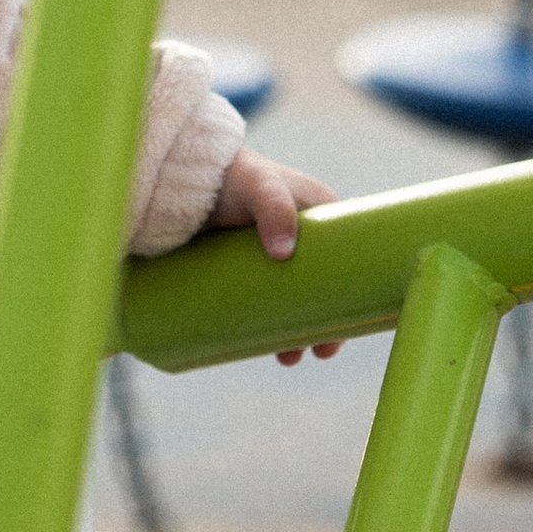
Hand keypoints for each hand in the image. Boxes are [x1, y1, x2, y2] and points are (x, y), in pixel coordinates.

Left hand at [206, 145, 344, 366]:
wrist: (182, 174)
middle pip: (323, 288)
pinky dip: (273, 323)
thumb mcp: (259, 185)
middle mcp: (301, 236)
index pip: (348, 261)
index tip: (345, 327)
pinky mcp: (246, 266)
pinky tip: (268, 346)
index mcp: (319, 215)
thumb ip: (273, 208)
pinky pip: (267, 299)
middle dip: (325, 323)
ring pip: (294, 299)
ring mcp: (272, 253)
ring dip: (298, 330)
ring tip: (288, 357)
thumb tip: (284, 253)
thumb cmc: (231, 173)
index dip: (350, 296)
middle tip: (318, 352)